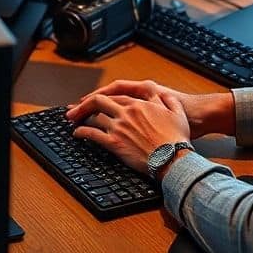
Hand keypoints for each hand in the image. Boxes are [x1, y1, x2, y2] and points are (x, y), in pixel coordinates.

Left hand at [66, 87, 190, 173]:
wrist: (173, 158)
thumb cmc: (176, 138)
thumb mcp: (176, 112)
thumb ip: (167, 100)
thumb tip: (163, 95)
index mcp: (138, 103)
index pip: (114, 96)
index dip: (102, 98)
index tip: (94, 100)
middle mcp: (126, 113)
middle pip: (99, 102)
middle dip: (85, 104)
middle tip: (75, 109)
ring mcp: (119, 127)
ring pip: (95, 117)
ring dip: (83, 118)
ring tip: (76, 120)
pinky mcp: (115, 143)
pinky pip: (93, 134)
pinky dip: (82, 132)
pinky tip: (77, 134)